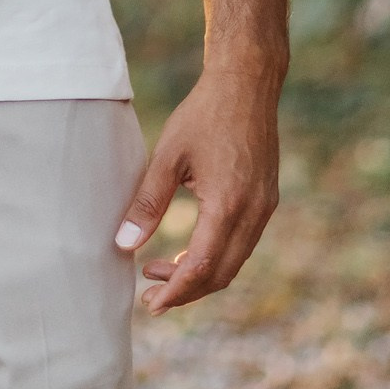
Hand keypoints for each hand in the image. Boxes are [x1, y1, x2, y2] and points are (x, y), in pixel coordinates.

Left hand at [114, 64, 281, 311]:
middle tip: (150, 296)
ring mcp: (264, 207)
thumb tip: (123, 244)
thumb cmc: (204, 114)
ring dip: (199, 275)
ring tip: (158, 271)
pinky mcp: (266, 200)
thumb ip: (147, 202)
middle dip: (186, 292)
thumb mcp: (168, 155)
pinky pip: (242, 243)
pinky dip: (215, 256)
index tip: (150, 303)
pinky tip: (188, 249)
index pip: (201, 267)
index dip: (175, 291)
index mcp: (228, 204)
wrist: (247, 84)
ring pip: (233, 261)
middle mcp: (254, 212)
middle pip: (221, 273)